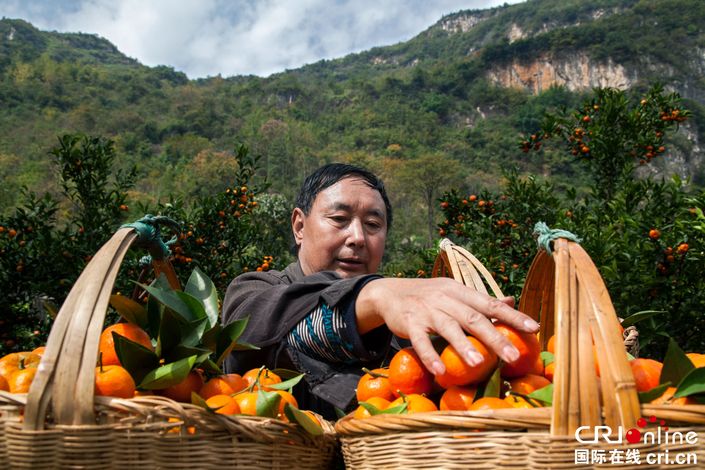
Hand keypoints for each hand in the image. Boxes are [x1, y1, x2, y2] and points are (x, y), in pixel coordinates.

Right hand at [355, 277, 538, 375]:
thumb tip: (510, 301)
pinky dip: (430, 355)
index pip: (490, 304)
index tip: (534, 328)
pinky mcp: (409, 322)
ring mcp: (427, 310)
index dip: (513, 315)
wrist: (390, 292)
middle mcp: (446, 299)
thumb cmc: (429, 297)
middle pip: (473, 318)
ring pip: (448, 327)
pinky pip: (420, 341)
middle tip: (513, 356)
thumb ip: (480, 301)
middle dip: (495, 337)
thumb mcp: (454, 294)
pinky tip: (440, 370)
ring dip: (463, 346)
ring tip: (478, 363)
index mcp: (460, 291)